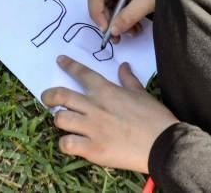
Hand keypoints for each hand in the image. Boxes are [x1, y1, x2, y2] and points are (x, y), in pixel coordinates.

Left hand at [42, 55, 177, 172]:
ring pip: (60, 119)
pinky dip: (66, 144)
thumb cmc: (155, 117)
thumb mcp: (142, 93)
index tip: (60, 60)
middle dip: (49, 96)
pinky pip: (67, 144)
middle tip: (47, 98)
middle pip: (61, 95)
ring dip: (60, 121)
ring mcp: (92, 128)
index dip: (68, 65)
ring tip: (65, 124)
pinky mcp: (93, 149)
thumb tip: (124, 66)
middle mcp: (95, 106)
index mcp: (107, 91)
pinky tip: (71, 143)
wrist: (163, 144)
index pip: (82, 73)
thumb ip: (128, 79)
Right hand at [88, 0, 159, 42]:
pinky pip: (113, 6)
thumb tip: (113, 31)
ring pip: (105, 6)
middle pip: (98, 0)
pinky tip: (133, 26)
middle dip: (107, 19)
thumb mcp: (147, 1)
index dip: (97, 12)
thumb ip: (128, 16)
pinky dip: (121, 18)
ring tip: (131, 31)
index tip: (106, 29)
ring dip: (116, 21)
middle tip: (115, 37)